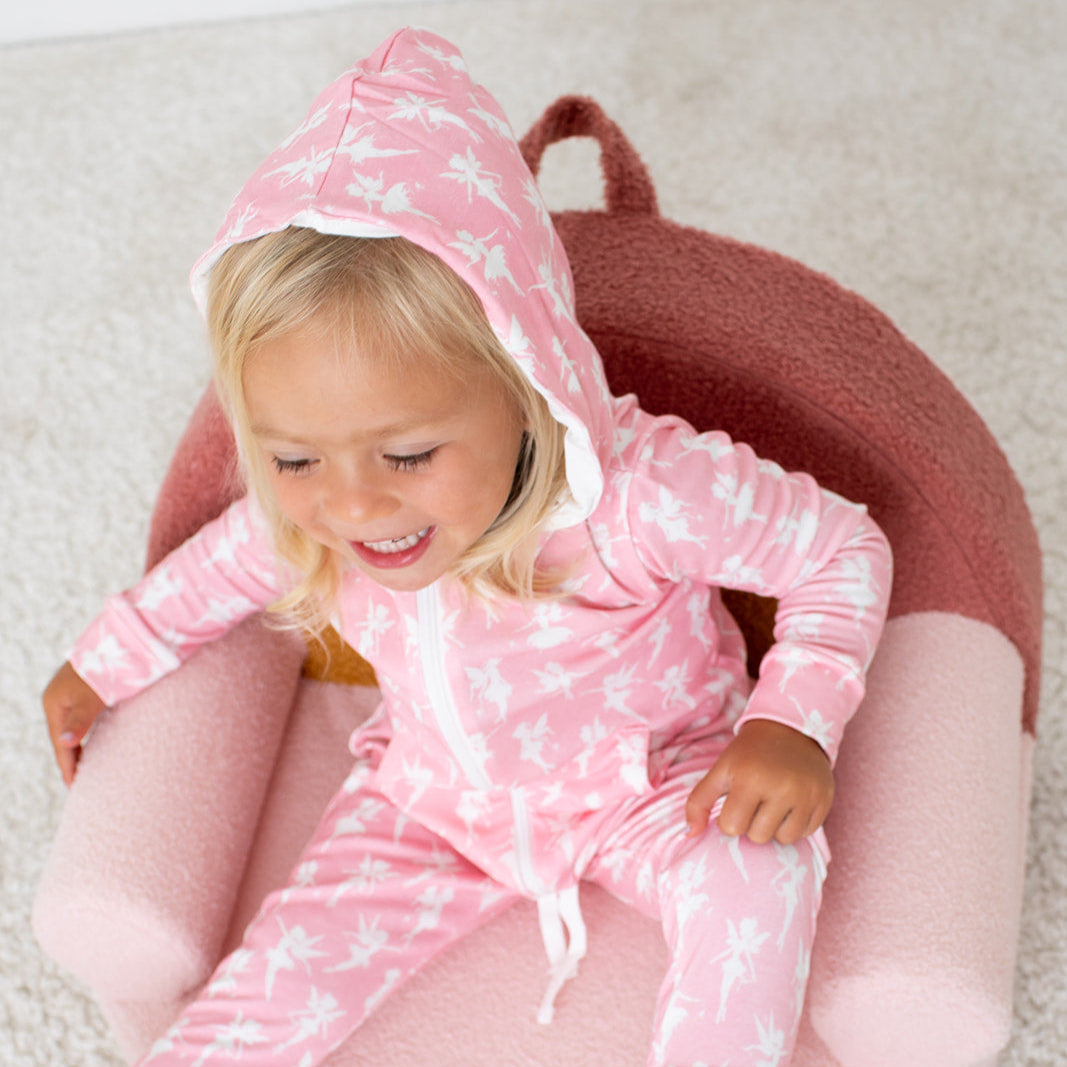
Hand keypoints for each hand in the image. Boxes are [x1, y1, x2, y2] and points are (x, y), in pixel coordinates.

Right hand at [42, 661, 106, 786]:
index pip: (60, 744)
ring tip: (87, 769)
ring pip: (73, 728)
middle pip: (64, 737)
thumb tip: (65, 743)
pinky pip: (83, 718)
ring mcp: (70, 693)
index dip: (68, 766)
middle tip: (81, 784)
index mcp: (54, 703)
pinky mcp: (85, 689)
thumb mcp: (93, 696)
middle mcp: (58, 699)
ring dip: (79, 747)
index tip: (75, 788)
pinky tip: (96, 742)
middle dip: (71, 760)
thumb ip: (80, 720)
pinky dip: (87, 733)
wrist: (119, 638)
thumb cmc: (106, 667)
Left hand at [685, 718, 833, 844]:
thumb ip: (698, 802)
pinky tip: (791, 803)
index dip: (729, 818)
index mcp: (750, 778)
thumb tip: (690, 835)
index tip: (735, 801)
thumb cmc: (749, 753)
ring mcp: (806, 795)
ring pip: (784, 839)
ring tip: (773, 802)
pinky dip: (796, 824)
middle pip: (758, 836)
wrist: (790, 728)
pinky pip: (806, 833)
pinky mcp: (824, 800)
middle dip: (752, 823)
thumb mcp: (720, 770)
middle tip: (756, 800)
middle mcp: (781, 788)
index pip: (732, 827)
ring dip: (774, 827)